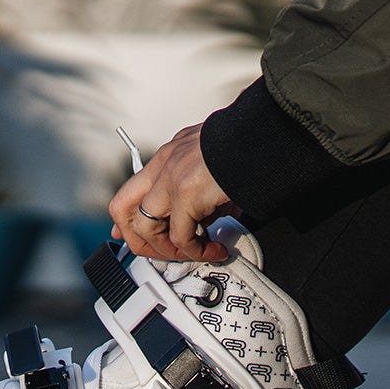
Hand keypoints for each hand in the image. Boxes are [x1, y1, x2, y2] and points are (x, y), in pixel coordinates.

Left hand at [109, 124, 237, 261]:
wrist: (268, 135)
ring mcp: (171, 177)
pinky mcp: (187, 193)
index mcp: (169, 155)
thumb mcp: (216, 166)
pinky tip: (216, 249)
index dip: (128, 222)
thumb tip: (205, 223)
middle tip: (166, 253)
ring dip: (168, 251)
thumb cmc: (250, 148)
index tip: (134, 238)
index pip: (131, 190)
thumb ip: (202, 193)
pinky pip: (181, 237)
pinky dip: (198, 252)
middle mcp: (164, 163)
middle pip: (121, 209)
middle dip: (138, 241)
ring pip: (144, 228)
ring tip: (197, 252)